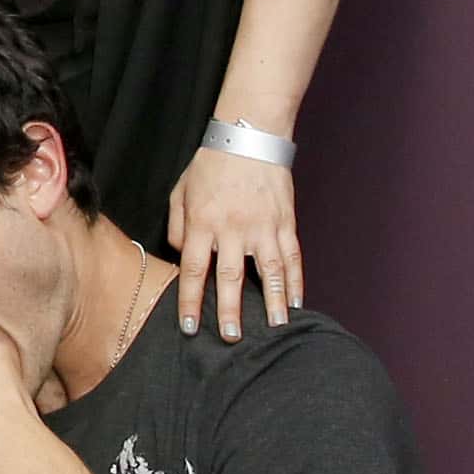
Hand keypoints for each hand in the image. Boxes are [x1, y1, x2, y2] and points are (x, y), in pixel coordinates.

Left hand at [169, 145, 300, 341]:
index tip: (190, 327)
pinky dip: (296, 281)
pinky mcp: (285, 221)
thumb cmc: (210, 165)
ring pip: (268, 272)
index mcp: (202, 222)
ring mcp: (262, 226)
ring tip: (275, 328)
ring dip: (271, 302)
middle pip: (229, 277)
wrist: (248, 136)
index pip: (192, 270)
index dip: (190, 300)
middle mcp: (232, 228)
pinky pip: (292, 256)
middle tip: (232, 337)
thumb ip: (177, 226)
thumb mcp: (180, 192)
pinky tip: (297, 302)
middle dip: (229, 310)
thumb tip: (179, 255)